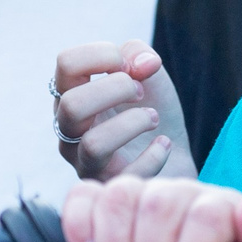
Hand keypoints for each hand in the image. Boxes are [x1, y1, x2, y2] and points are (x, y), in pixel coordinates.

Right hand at [54, 42, 191, 179]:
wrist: (175, 150)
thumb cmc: (150, 106)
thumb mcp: (146, 71)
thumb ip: (138, 54)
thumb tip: (142, 65)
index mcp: (70, 94)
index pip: (66, 63)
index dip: (103, 55)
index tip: (128, 66)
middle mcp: (69, 130)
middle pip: (72, 106)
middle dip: (117, 90)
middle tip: (140, 93)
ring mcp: (85, 162)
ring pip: (94, 144)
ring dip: (133, 123)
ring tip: (154, 118)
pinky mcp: (110, 186)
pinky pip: (128, 174)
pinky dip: (154, 154)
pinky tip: (164, 143)